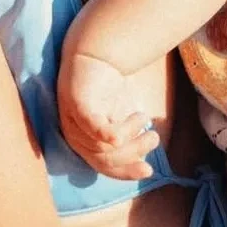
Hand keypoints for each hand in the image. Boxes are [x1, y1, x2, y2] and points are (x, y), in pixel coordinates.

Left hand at [57, 52, 158, 180]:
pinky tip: (120, 137)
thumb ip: (128, 140)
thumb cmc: (110, 89)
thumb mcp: (122, 119)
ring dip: (130, 133)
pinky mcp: (76, 105)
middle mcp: (75, 136)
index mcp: (84, 144)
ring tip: (144, 117)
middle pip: (104, 160)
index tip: (149, 170)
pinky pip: (91, 127)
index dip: (125, 173)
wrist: (97, 54)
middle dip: (133, 154)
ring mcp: (73, 120)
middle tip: (152, 138)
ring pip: (102, 145)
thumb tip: (144, 165)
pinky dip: (107, 135)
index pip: (104, 167)